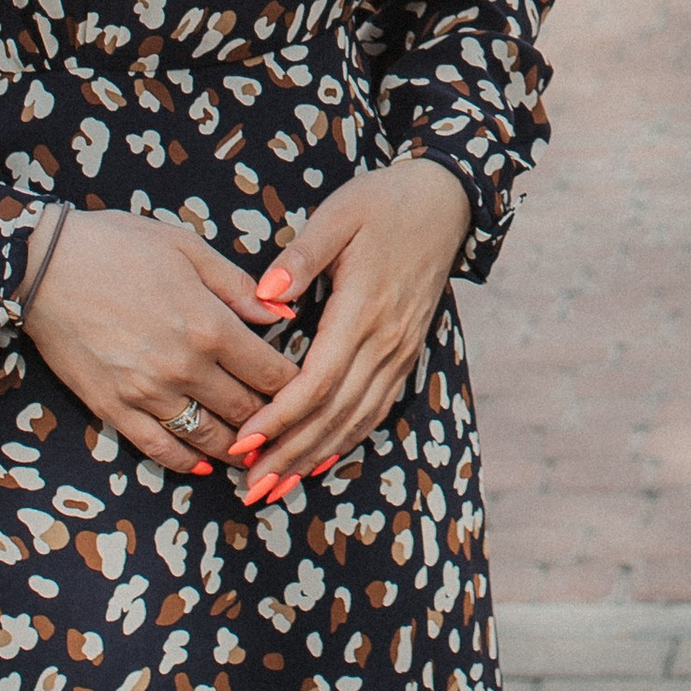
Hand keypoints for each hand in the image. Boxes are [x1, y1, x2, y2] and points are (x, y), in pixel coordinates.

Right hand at [21, 207, 298, 475]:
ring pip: (209, 438)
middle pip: (246, 412)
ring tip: (258, 453)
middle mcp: (184, 368)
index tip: (310, 390)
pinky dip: (188, 462)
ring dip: (238, 450)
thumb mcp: (187, 249)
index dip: (297, 387)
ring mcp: (147, 394)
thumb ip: (239, 286)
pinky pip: (160, 448)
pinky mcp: (114, 409)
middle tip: (292, 428)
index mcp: (209, 326)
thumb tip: (283, 313)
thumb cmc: (118, 245)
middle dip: (274, 423)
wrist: (42, 266)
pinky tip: (205, 464)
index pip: (271, 373)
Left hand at [227, 159, 474, 500]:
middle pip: (335, 413)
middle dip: (290, 454)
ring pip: (356, 419)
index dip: (281, 417)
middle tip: (249, 487)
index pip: (319, 380)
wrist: (447, 202)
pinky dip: (346, 440)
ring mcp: (400, 351)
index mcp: (365, 309)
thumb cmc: (384, 202)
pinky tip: (319, 461)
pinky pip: (375, 409)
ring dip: (314, 457)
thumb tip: (266, 293)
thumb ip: (303, 254)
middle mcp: (386, 341)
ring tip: (274, 487)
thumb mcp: (340, 213)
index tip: (244, 441)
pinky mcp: (405, 353)